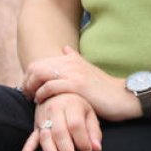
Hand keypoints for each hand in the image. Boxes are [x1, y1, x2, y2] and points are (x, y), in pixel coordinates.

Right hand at [19, 92, 102, 150]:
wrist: (57, 92)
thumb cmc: (77, 105)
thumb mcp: (89, 113)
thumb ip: (94, 131)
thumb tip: (97, 149)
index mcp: (71, 104)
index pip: (75, 125)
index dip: (82, 141)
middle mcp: (55, 109)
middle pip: (60, 132)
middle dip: (67, 150)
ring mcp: (43, 117)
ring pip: (46, 137)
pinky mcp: (35, 126)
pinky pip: (31, 138)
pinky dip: (27, 149)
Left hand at [24, 46, 139, 121]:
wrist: (123, 96)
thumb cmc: (104, 88)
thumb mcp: (89, 70)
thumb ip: (75, 59)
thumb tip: (64, 49)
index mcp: (72, 59)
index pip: (40, 63)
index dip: (30, 76)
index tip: (29, 88)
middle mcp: (71, 63)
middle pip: (37, 67)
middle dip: (27, 81)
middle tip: (27, 94)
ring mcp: (74, 73)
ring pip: (41, 74)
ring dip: (31, 87)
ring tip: (32, 98)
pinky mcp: (77, 85)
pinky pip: (50, 86)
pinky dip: (42, 94)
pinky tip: (42, 101)